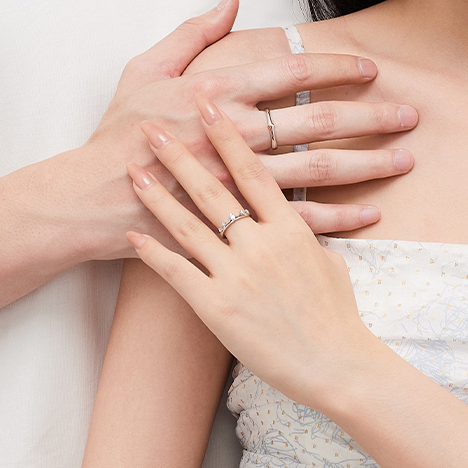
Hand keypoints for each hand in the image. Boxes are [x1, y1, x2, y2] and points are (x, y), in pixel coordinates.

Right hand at [66, 0, 415, 258]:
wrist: (90, 197)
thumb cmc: (118, 131)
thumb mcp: (146, 68)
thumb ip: (193, 33)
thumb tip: (231, 3)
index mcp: (217, 92)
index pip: (292, 72)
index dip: (336, 67)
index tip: (371, 69)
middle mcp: (235, 134)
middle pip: (318, 121)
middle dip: (370, 116)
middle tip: (409, 114)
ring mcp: (239, 180)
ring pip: (318, 169)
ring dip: (367, 164)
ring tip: (405, 159)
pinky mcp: (236, 219)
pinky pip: (299, 218)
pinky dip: (339, 216)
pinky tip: (371, 212)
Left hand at [125, 96, 380, 410]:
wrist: (337, 364)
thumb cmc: (337, 315)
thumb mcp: (328, 259)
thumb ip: (305, 230)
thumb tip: (295, 209)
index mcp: (289, 228)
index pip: (252, 170)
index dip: (226, 135)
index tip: (207, 103)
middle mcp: (260, 245)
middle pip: (213, 188)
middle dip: (180, 154)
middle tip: (152, 126)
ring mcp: (236, 275)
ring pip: (188, 226)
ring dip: (156, 195)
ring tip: (132, 170)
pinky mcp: (216, 309)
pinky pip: (177, 274)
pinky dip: (152, 253)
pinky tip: (130, 235)